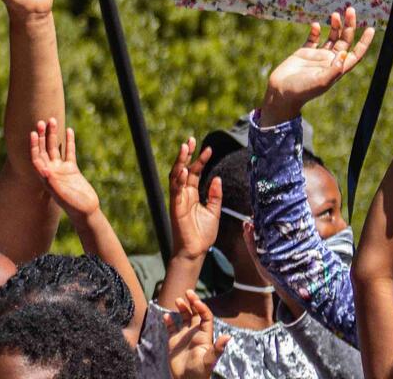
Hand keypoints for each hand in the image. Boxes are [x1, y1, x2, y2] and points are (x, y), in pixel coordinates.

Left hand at [30, 118, 98, 218]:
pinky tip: (69, 130)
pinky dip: (69, 141)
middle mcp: (52, 172)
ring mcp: (62, 170)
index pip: (37, 159)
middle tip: (41, 121)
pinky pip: (69, 152)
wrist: (86, 211)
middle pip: (44, 150)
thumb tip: (44, 171)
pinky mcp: (72, 169)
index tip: (34, 133)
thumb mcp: (62, 194)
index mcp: (46, 178)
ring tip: (52, 120)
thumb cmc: (73, 205)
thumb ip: (53, 183)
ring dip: (54, 135)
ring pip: (56, 148)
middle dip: (42, 136)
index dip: (34, 146)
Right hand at [168, 290, 230, 378]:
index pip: (205, 315)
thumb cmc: (200, 372)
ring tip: (177, 300)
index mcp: (204, 334)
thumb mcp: (209, 360)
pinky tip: (166, 316)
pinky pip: (171, 328)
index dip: (201, 307)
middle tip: (188, 291)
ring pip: (184, 318)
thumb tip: (228, 337)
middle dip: (192, 302)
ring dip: (182, 308)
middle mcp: (195, 332)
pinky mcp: (174, 343)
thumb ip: (218, 349)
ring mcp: (184, 337)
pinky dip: (169, 321)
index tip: (196, 301)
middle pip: (195, 313)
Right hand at [169, 138, 221, 260]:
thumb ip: (215, 194)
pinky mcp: (176, 207)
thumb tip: (217, 178)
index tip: (208, 148)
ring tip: (185, 148)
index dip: (200, 160)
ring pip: (176, 176)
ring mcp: (179, 200)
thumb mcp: (214, 211)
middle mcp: (184, 194)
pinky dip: (178, 179)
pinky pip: (175, 190)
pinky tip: (182, 169)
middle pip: (183, 170)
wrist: (196, 251)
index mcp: (193, 194)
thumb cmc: (203, 234)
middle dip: (187, 155)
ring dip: (180, 162)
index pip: (195, 172)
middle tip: (191, 140)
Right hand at [260, 8, 374, 125]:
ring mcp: (318, 56)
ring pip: (331, 37)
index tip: (371, 29)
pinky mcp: (304, 52)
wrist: (281, 92)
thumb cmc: (302, 91)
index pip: (355, 54)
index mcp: (337, 69)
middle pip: (344, 40)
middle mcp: (329, 61)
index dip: (364, 43)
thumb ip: (333, 70)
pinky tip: (315, 25)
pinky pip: (313, 38)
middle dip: (349, 26)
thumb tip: (345, 54)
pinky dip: (315, 31)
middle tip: (350, 10)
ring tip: (335, 14)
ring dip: (335, 25)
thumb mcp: (320, 82)